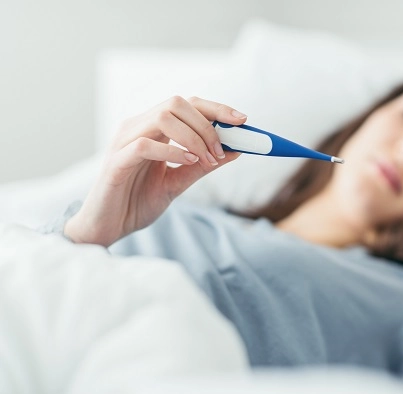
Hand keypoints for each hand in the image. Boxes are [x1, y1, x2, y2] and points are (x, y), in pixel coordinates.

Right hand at [65, 96, 246, 246]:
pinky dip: (172, 151)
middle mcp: (137, 127)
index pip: (187, 105)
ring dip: (193, 137)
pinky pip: (145, 144)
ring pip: (163, 117)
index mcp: (152, 129)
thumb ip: (202, 166)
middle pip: (177, 103)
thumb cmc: (138, 202)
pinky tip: (189, 161)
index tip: (242, 120)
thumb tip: (235, 150)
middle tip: (222, 150)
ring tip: (207, 159)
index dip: (216, 108)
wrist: (108, 228)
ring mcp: (124, 141)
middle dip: (207, 123)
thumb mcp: (178, 182)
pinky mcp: (116, 161)